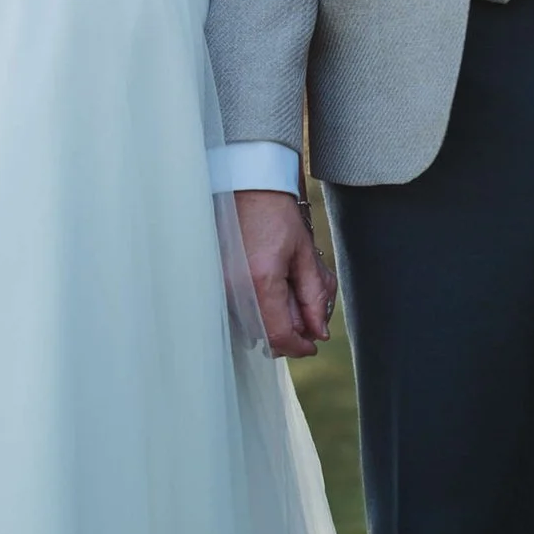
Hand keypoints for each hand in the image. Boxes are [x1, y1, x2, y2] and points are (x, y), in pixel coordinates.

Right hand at [235, 188, 336, 357]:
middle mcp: (235, 290)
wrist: (246, 187)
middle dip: (290, 329)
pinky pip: (240, 310)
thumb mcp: (305, 253)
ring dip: (275, 317)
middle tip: (307, 307)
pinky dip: (260, 307)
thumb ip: (314, 296)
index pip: (278, 336)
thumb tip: (319, 331)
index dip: (299, 347)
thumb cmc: (277, 214)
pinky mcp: (214, 283)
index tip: (313, 345)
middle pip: (265, 334)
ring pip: (253, 324)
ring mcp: (220, 287)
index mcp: (261, 282)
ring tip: (287, 286)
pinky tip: (270, 283)